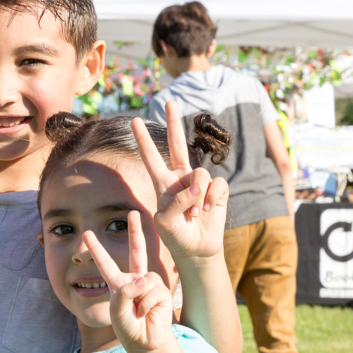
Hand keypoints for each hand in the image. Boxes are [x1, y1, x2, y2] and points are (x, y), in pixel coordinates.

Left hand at [83, 212, 174, 352]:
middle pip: (135, 251)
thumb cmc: (129, 329)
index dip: (97, 248)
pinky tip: (148, 313)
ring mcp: (149, 284)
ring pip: (143, 279)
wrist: (146, 343)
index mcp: (118, 283)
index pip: (106, 263)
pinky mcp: (162, 291)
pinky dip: (147, 303)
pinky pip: (152, 290)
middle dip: (135, 232)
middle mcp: (134, 280)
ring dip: (139, 298)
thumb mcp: (117, 311)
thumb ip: (124, 293)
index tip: (87, 234)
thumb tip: (142, 279)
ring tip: (139, 311)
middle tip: (133, 212)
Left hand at [131, 102, 227, 261]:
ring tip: (194, 214)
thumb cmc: (175, 236)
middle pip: (177, 145)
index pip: (151, 157)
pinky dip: (212, 199)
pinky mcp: (217, 190)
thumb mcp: (166, 221)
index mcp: (163, 184)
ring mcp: (199, 183)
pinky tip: (207, 211)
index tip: (135, 120)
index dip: (143, 140)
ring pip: (200, 174)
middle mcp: (180, 178)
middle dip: (173, 123)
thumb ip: (177, 201)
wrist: (196, 250)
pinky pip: (217, 184)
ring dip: (197, 196)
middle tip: (170, 102)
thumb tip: (197, 186)